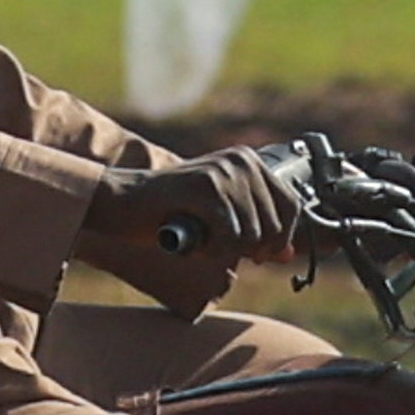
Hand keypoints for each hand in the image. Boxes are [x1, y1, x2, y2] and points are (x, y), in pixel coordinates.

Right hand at [77, 149, 298, 315]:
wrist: (122, 203)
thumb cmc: (170, 213)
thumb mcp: (221, 218)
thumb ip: (254, 230)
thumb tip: (287, 253)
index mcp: (249, 160)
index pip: (292, 205)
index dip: (281, 238)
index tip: (260, 255)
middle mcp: (240, 160)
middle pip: (275, 224)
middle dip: (251, 249)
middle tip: (220, 247)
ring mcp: (223, 171)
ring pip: (252, 234)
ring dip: (226, 250)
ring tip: (201, 239)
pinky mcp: (205, 187)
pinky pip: (229, 236)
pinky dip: (213, 250)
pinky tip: (195, 242)